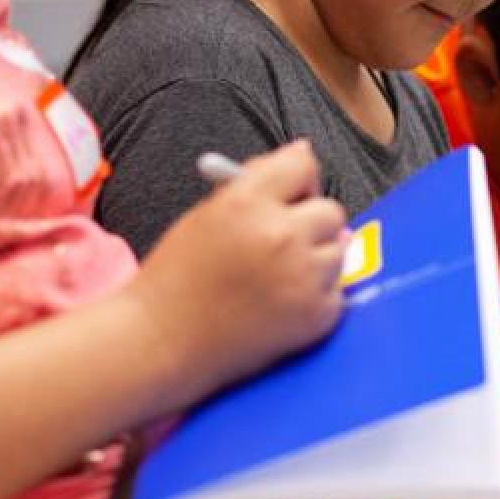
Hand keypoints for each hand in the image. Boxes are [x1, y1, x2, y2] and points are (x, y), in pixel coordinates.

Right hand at [128, 141, 348, 398]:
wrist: (160, 342)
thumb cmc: (176, 279)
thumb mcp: (205, 215)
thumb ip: (254, 187)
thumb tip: (301, 156)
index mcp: (247, 204)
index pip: (303, 165)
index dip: (299, 179)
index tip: (293, 193)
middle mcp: (281, 236)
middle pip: (331, 211)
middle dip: (311, 222)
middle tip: (285, 241)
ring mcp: (303, 278)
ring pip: (339, 250)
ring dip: (317, 258)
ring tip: (278, 276)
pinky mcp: (317, 315)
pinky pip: (337, 291)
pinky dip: (317, 295)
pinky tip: (282, 302)